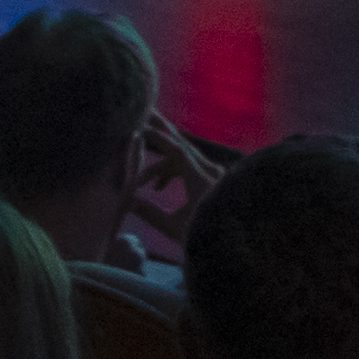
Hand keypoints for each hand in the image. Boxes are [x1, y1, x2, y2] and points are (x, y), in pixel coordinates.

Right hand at [125, 115, 215, 230]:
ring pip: (183, 158)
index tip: (140, 127)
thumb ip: (149, 213)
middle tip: (147, 113)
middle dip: (161, 132)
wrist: (232, 245)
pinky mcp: (213, 180)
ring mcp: (214, 174)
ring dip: (161, 166)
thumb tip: (126, 202)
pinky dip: (173, 173)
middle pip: (182, 144)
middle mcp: (210, 171)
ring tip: (140, 174)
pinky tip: (156, 188)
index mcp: (201, 179)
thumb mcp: (173, 227)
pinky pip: (190, 167)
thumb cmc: (203, 237)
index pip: (176, 150)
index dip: (156, 138)